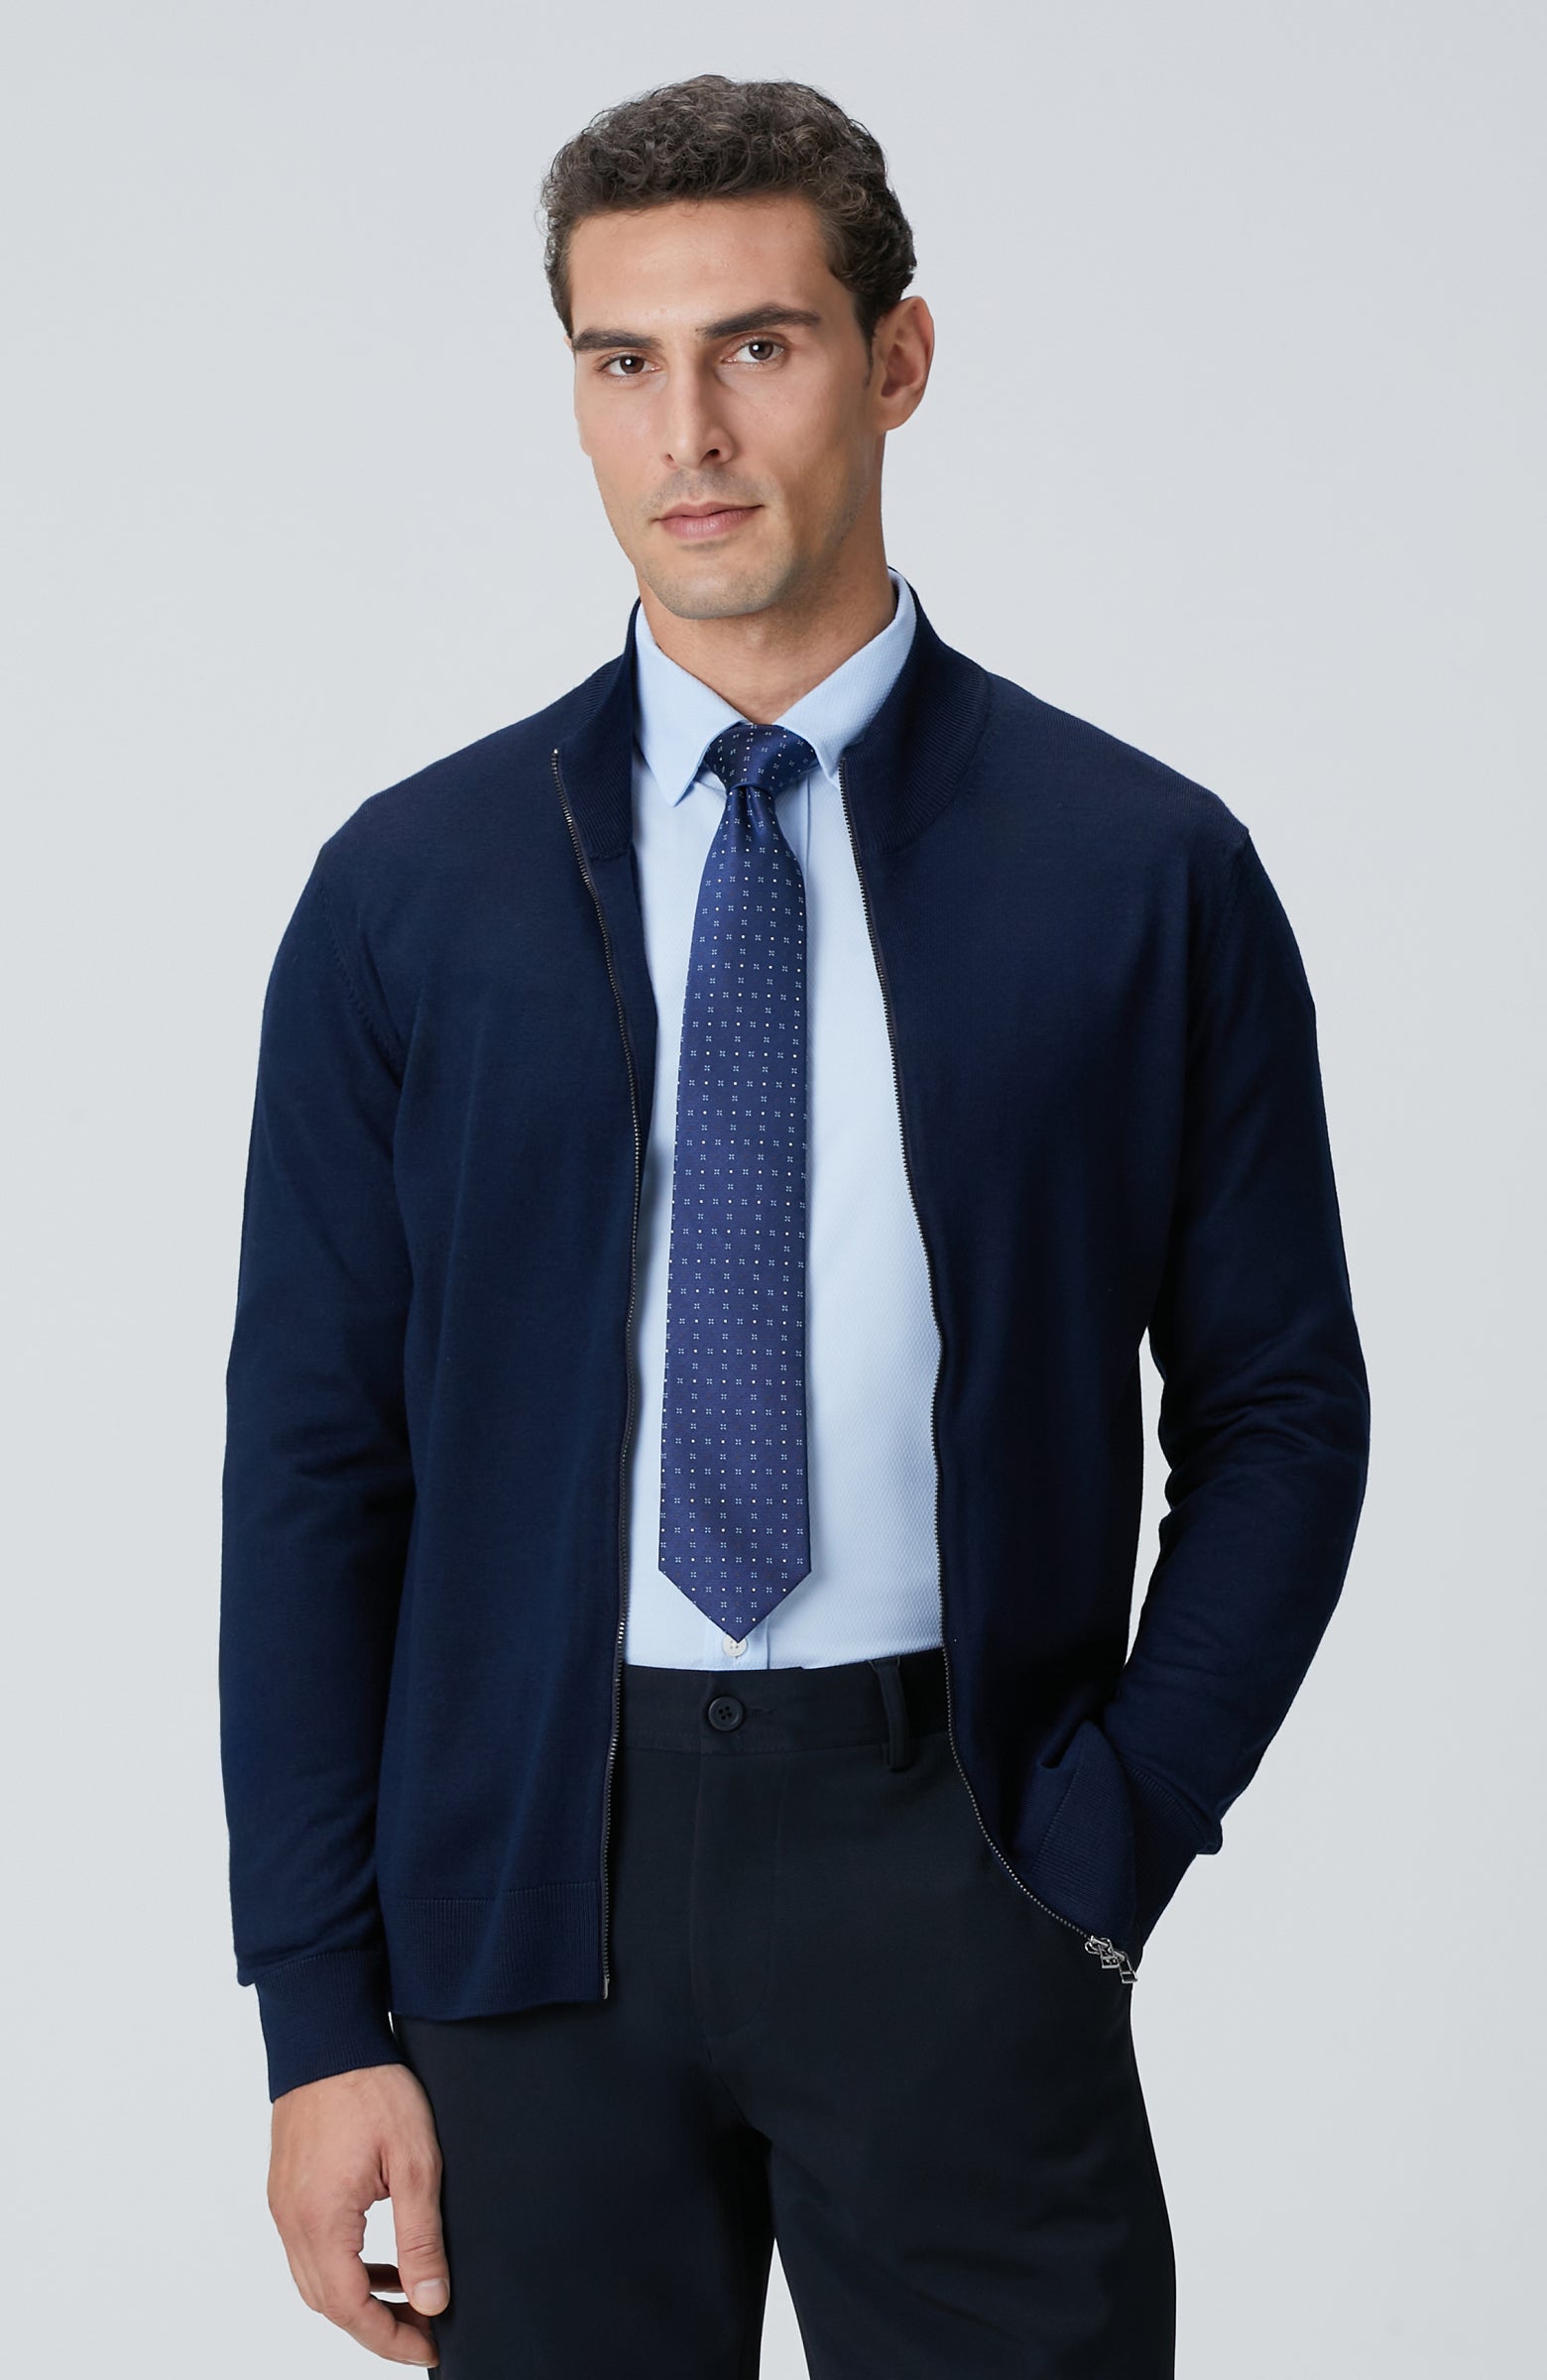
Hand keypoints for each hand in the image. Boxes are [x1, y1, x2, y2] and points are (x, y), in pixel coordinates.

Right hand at [268, 2061, 449, 2365]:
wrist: (327, 2034)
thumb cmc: (371, 2088)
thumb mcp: (413, 2162)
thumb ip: (421, 2238)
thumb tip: (433, 2301)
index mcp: (320, 2221)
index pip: (351, 2310)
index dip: (390, 2339)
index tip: (430, 2348)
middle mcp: (291, 2222)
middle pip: (327, 2305)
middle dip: (376, 2327)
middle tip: (424, 2331)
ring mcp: (283, 2206)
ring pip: (315, 2281)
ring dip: (359, 2299)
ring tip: (409, 2298)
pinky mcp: (286, 2190)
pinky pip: (310, 2250)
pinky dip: (344, 2268)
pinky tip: (379, 2260)